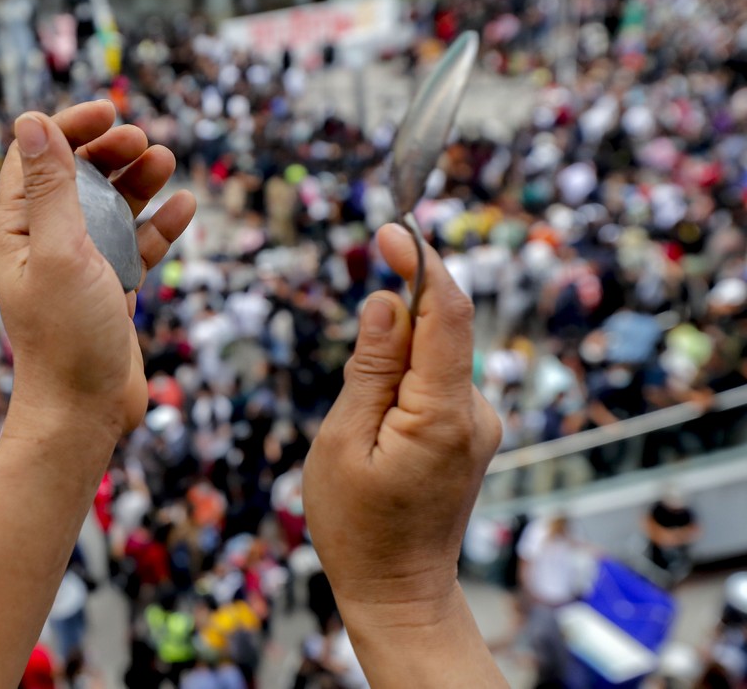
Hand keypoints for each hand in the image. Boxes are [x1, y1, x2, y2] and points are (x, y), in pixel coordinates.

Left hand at [0, 101, 195, 441]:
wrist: (86, 413)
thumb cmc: (66, 336)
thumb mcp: (60, 251)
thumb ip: (51, 186)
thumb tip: (29, 121)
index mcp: (18, 230)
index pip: (35, 157)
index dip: (68, 127)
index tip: (110, 112)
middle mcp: (46, 242)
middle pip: (77, 175)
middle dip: (109, 151)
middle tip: (142, 142)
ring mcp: (81, 265)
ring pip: (111, 206)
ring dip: (138, 181)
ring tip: (166, 163)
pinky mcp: (112, 287)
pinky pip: (137, 243)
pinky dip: (159, 225)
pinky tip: (183, 207)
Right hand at [304, 223, 501, 623]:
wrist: (399, 590)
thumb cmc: (357, 524)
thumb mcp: (341, 442)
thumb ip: (370, 368)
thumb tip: (385, 302)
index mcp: (442, 414)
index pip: (446, 314)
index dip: (422, 262)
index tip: (389, 231)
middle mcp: (475, 413)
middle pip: (443, 329)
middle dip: (399, 313)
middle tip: (357, 354)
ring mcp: (479, 424)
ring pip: (436, 357)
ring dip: (396, 357)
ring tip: (361, 426)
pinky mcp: (472, 432)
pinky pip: (438, 382)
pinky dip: (406, 378)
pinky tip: (379, 429)